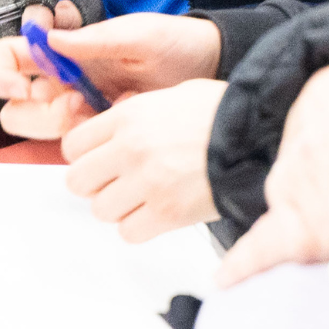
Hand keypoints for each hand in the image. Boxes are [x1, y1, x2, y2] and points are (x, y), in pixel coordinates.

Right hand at [0, 9, 222, 137]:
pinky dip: (90, 138)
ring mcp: (79, 107)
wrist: (208, 71)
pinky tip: (118, 116)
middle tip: (70, 102)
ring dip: (59, 124)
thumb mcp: (135, 34)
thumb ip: (93, 39)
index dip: (3, 73)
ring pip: (40, 127)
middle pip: (16, 104)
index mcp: (65, 49)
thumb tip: (49, 37)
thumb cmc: (172, 42)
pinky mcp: (99, 131)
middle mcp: (64, 79)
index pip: (10, 57)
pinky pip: (76, 145)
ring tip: (94, 108)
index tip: (25, 86)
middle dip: (32, 110)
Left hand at [60, 78, 227, 238]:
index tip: (96, 160)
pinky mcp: (168, 213)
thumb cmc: (219, 112)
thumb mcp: (168, 97)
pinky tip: (154, 212)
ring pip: (101, 210)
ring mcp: (147, 183)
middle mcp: (130, 149)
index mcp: (128, 116)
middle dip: (93, 184)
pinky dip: (137, 227)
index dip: (83, 156)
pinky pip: (128, 232)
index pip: (72, 146)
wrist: (256, 135)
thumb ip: (133, 118)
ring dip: (117, 207)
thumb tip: (111, 136)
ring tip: (139, 197)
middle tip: (112, 182)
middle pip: (78, 181)